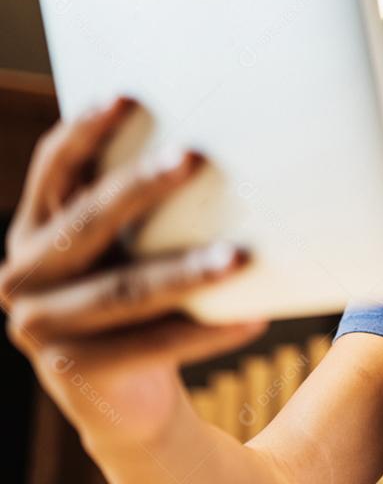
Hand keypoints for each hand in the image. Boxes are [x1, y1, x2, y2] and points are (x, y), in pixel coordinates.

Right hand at [1, 96, 265, 448]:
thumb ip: (139, 208)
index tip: (125, 96)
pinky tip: (252, 316)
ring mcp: (42, 327)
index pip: (54, 169)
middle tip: (194, 156)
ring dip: (186, 272)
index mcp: (35, 229)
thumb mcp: (126, 248)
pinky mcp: (76, 371)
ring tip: (240, 256)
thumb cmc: (135, 297)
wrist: (123, 393)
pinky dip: (206, 331)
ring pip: (124, 290)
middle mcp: (23, 276)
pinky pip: (152, 345)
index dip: (84, 132)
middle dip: (140, 187)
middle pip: (87, 223)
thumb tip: (213, 148)